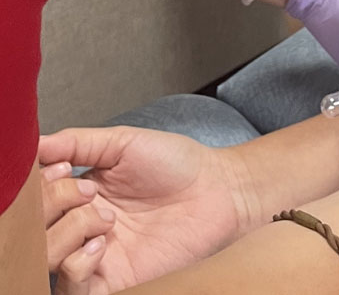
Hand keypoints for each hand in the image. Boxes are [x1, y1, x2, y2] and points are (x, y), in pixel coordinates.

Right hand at [38, 127, 257, 293]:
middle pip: (34, 232)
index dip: (39, 188)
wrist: (221, 188)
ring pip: (48, 261)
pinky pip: (77, 290)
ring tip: (105, 217)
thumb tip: (34, 145)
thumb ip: (77, 142)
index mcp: (80, 197)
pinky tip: (101, 244)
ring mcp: (101, 257)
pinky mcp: (120, 279)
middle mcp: (84, 229)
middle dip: (50, 208)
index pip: (34, 202)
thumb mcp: (123, 142)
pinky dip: (76, 267)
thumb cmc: (180, 165)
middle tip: (86, 191)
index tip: (63, 169)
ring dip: (66, 234)